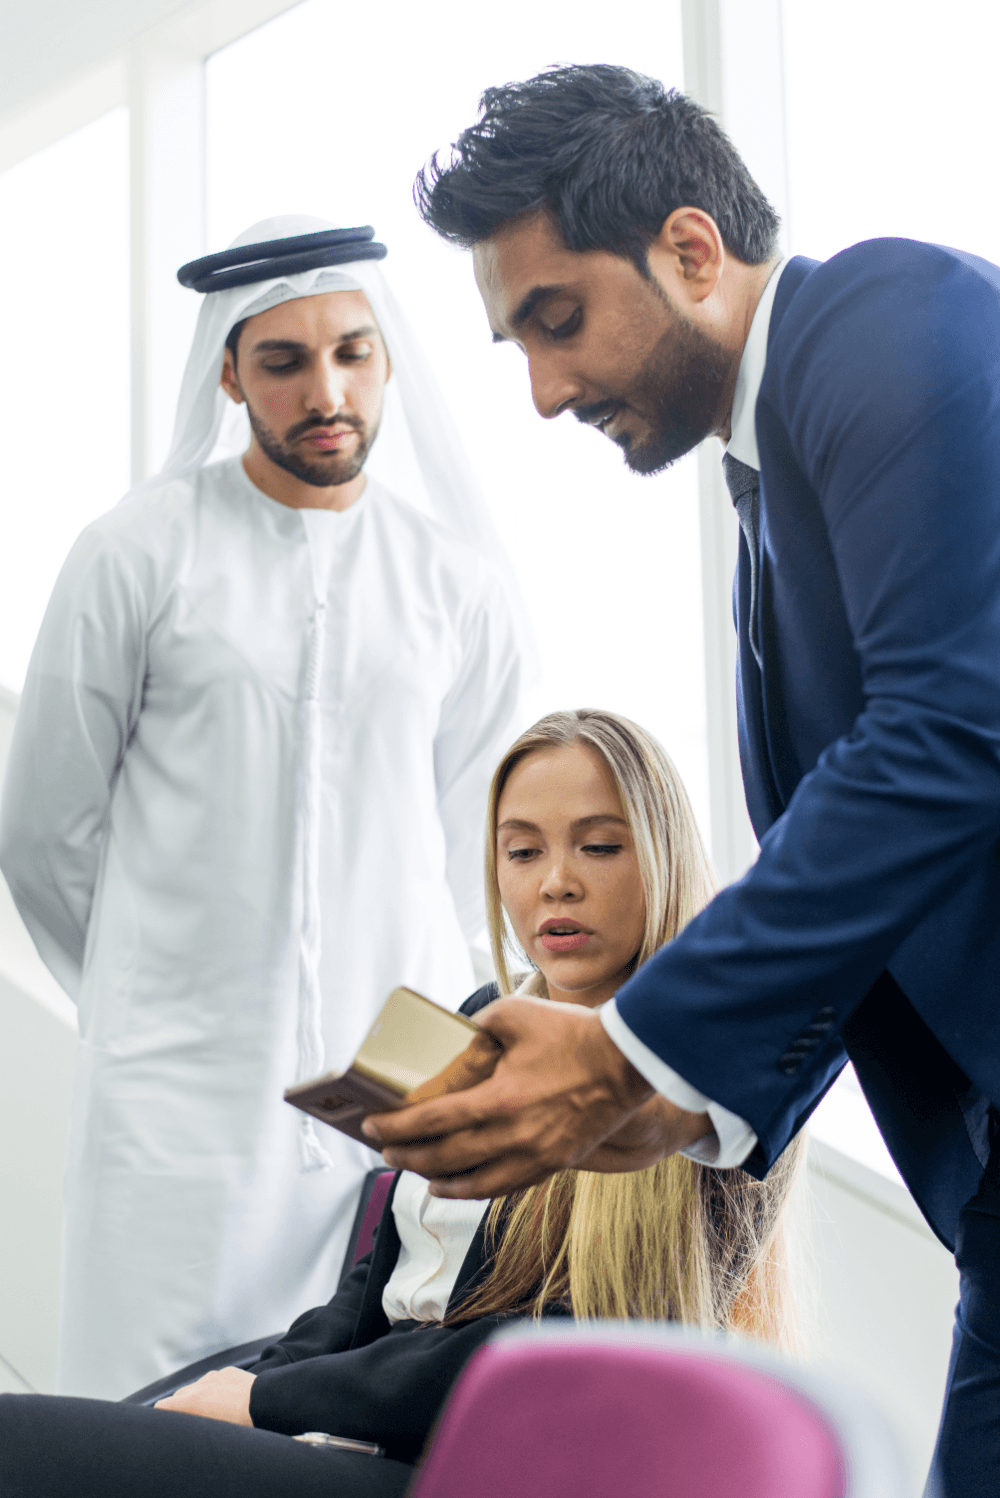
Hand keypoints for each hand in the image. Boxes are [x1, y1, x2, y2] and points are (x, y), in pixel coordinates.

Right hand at [154, 1367, 255, 1424]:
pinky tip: (230, 1402)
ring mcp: (214, 1376)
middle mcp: (198, 1385)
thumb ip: (191, 1425)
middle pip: (179, 1396)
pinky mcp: (227, 1372)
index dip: (163, 1417)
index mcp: (190, 1401)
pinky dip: (217, 1390)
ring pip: (198, 1387)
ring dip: (200, 1398)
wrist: (265, 1403)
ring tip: (215, 1413)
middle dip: (182, 1408)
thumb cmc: (238, 1425)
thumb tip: (182, 1428)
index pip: (162, 1406)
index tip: (167, 1426)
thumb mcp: (210, 1431)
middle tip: (193, 1423)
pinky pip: (215, 1381)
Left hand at [363, 996, 707, 1196]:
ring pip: (473, 1182)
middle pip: (445, 1157)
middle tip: (384, 1150)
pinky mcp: (554, 1163)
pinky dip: (474, 1189)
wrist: (628, 1062)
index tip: (372, 1125)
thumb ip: (479, 1026)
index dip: (398, 1126)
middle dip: (407, 1155)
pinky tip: (458, 1185)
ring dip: (436, 1178)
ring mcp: (535, 1156)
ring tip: (416, 1171)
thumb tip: (457, 1040)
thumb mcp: (516, 1014)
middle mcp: (513, 1137)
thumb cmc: (573, 1034)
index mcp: (499, 1100)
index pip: (433, 1121)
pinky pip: (504, 1186)